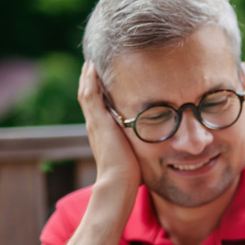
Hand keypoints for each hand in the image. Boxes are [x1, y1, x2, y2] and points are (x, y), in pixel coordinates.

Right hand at [77, 61, 140, 188]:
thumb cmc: (129, 174)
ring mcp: (94, 123)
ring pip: (86, 94)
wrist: (118, 181)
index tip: (100, 80)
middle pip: (88, 97)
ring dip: (87, 77)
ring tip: (89, 63)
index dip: (97, 93)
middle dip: (89, 81)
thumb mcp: (135, 154)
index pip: (97, 107)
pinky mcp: (98, 122)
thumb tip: (158, 145)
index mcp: (102, 133)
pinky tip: (91, 68)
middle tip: (90, 65)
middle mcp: (95, 126)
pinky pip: (90, 96)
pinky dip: (89, 81)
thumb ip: (140, 145)